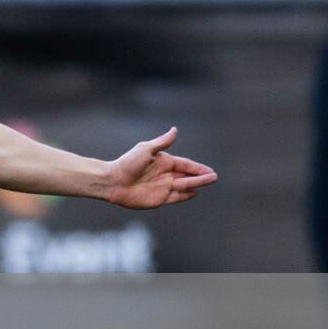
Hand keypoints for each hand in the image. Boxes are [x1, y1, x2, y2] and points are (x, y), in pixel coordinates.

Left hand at [101, 126, 217, 208]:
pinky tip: (195, 192)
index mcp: (163, 162)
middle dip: (201, 176)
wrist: (112, 181)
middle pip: (187, 175)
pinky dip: (186, 195)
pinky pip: (176, 197)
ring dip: (197, 184)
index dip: (198, 167)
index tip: (210, 169)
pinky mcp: (158, 199)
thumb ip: (162, 142)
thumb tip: (175, 129)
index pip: (185, 164)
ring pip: (184, 186)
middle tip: (215, 177)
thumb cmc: (127, 163)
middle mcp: (164, 175)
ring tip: (210, 181)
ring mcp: (162, 187)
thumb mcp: (146, 149)